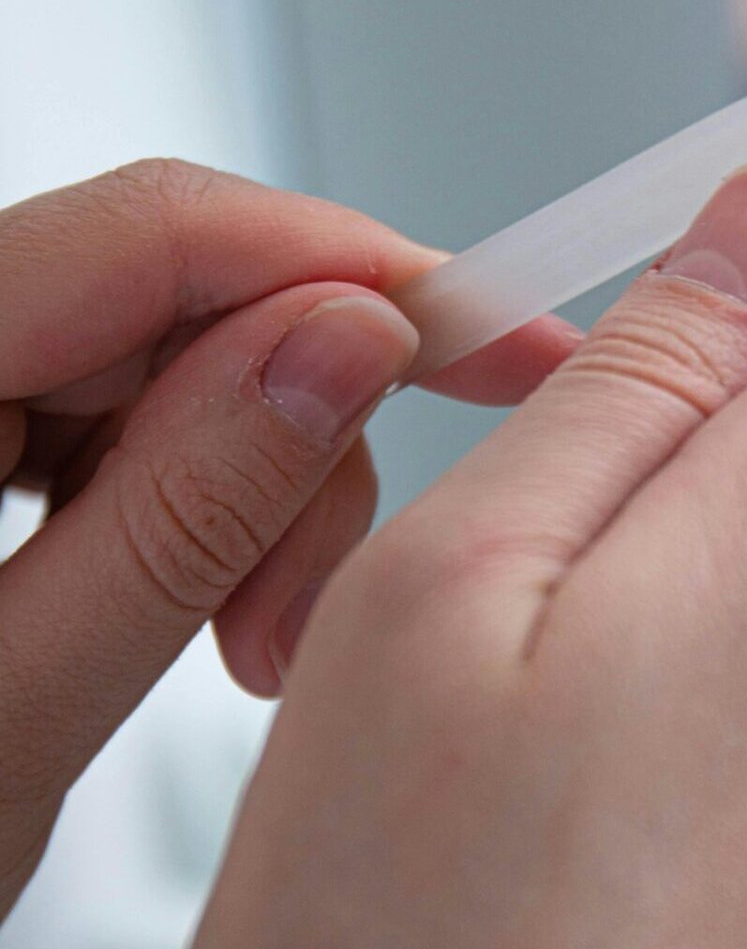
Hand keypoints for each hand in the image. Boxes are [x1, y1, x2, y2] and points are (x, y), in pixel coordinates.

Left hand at [0, 159, 577, 916]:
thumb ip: (190, 513)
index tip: (497, 333)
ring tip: (243, 646)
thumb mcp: (9, 715)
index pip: (157, 233)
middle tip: (305, 610)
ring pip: (165, 366)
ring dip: (249, 493)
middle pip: (173, 301)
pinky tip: (192, 605)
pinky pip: (119, 423)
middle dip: (296, 438)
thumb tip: (347, 345)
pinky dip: (191, 507)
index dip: (355, 266)